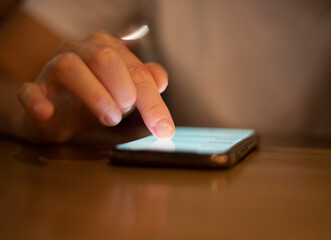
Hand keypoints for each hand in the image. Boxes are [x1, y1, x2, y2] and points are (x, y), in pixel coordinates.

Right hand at [17, 31, 174, 142]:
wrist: (58, 114)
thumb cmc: (95, 99)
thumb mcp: (125, 93)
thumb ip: (145, 85)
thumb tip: (161, 81)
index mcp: (108, 49)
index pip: (136, 69)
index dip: (152, 100)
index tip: (163, 128)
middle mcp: (80, 51)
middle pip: (105, 57)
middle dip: (123, 88)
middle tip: (127, 113)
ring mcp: (53, 69)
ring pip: (69, 67)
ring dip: (94, 95)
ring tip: (109, 118)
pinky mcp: (34, 90)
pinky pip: (30, 91)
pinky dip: (38, 101)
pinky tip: (47, 112)